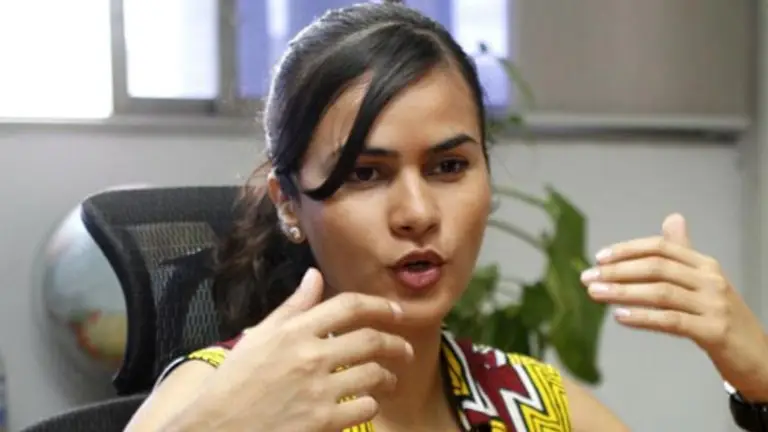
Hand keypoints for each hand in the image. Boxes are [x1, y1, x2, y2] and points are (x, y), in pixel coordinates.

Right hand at [190, 268, 413, 430]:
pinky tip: (367, 404)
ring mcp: (319, 391)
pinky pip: (365, 408)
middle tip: (405, 351)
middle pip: (371, 341)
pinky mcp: (323, 422)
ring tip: (389, 380)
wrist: (215, 429)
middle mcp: (310, 356)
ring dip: (388, 377)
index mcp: (294, 331)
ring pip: (374, 375)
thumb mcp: (258, 337)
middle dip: (397, 344)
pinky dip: (372, 405)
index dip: (380, 306)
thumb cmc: (233, 383)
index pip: (349, 307)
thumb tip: (314, 275)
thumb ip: (292, 307)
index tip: (397, 312)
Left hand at [581, 213, 767, 401]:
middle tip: (588, 277)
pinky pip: (672, 320)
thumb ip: (684, 253)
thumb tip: (672, 218)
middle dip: (617, 271)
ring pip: (661, 292)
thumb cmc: (721, 318)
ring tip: (595, 294)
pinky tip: (620, 316)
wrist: (759, 357)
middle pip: (657, 267)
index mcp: (705, 265)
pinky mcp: (714, 331)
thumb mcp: (704, 282)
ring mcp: (714, 305)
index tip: (599, 258)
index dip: (627, 250)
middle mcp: (711, 280)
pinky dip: (643, 317)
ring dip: (622, 292)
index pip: (661, 247)